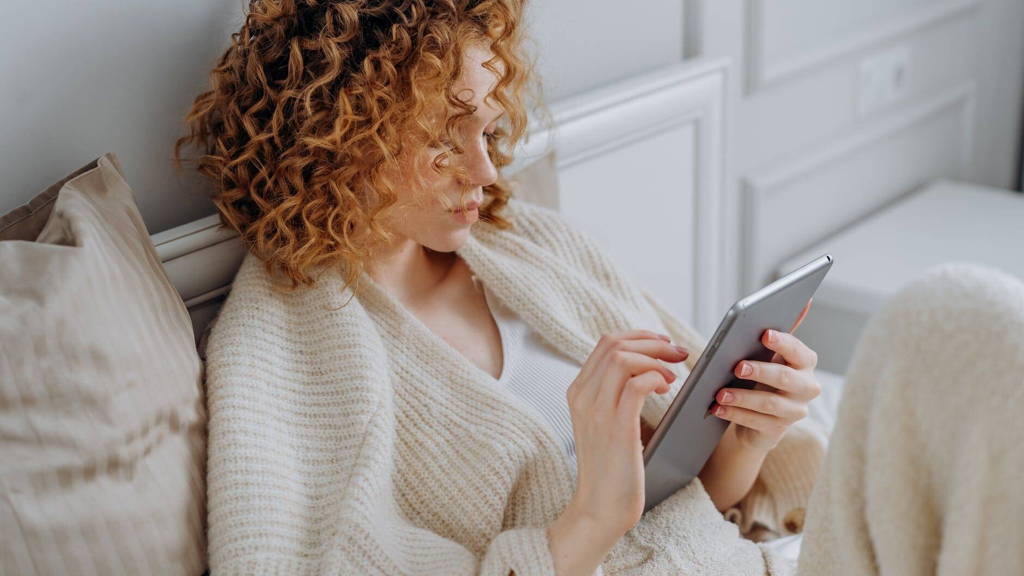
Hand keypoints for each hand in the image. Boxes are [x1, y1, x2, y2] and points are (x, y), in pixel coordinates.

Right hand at [548, 330, 687, 575]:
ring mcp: (597, 411)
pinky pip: (637, 385)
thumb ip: (612, 395)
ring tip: (672, 376)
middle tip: (678, 355)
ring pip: (624, 358)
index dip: (640, 337)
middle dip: (653, 342)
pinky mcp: (617, 428)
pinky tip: (665, 390)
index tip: (663, 345)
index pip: (606, 343)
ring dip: (656, 359)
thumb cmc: (610, 468)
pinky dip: (655, 378)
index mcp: (578, 391)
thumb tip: (644, 368)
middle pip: (615, 344)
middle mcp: (583, 396)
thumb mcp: (603, 423)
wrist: (600, 508)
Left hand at [709, 299, 820, 452]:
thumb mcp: (768, 354)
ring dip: (742, 397)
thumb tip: (804, 300)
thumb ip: (780, 331)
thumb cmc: (761, 376)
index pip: (800, 351)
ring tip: (719, 393)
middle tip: (737, 366)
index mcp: (805, 363)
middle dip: (761, 371)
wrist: (757, 418)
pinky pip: (756, 422)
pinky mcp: (778, 430)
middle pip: (786, 379)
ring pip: (769, 404)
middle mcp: (806, 387)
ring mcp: (795, 411)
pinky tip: (717, 408)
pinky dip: (734, 414)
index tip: (764, 334)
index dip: (784, 343)